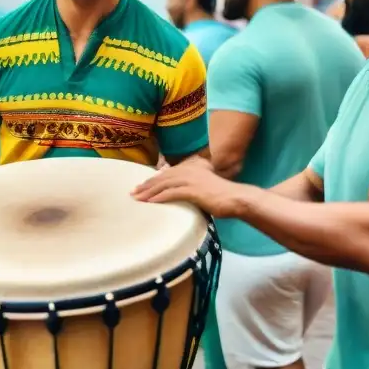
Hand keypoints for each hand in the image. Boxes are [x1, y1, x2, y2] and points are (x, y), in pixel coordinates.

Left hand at [131, 162, 246, 217]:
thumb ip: (193, 184)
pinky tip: (150, 202)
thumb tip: (181, 191)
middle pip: (162, 177)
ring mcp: (191, 179)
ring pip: (164, 184)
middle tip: (133, 192)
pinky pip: (171, 193)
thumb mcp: (206, 184)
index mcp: (192, 166)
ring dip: (148, 192)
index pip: (167, 172)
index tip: (141, 186)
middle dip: (146, 185)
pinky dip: (159, 198)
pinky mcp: (193, 190)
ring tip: (137, 198)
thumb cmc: (222, 195)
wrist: (236, 198)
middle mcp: (190, 169)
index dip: (153, 179)